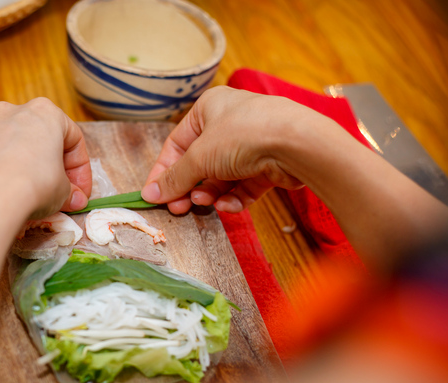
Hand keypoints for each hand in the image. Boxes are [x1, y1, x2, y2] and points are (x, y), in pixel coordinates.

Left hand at [0, 98, 91, 219]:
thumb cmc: (35, 186)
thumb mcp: (63, 191)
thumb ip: (69, 191)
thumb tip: (74, 199)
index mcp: (46, 113)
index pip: (72, 139)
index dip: (80, 169)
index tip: (80, 191)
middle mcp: (12, 111)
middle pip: (37, 135)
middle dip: (48, 162)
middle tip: (56, 190)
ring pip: (2, 134)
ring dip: (13, 157)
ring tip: (20, 187)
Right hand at [141, 86, 309, 213]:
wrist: (298, 143)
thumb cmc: (244, 135)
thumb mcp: (199, 157)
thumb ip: (174, 178)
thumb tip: (149, 194)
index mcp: (208, 108)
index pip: (176, 144)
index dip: (163, 172)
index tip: (154, 196)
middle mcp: (230, 122)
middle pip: (199, 162)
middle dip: (189, 187)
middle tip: (178, 208)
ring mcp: (251, 143)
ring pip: (221, 176)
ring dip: (210, 193)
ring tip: (204, 203)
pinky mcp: (269, 163)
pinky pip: (244, 184)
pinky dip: (234, 198)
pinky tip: (228, 206)